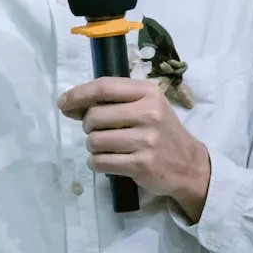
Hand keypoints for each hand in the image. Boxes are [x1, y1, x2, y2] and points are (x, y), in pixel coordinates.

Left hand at [59, 77, 210, 221]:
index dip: (78, 94)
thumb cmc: (161, 132)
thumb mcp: (147, 106)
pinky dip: (97, 163)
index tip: (63, 104)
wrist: (189, 165)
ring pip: (95, 141)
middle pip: (95, 116)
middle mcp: (149, 113)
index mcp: (149, 93)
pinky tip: (107, 162)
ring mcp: (146, 140)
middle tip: (99, 132)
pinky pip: (101, 162)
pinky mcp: (142, 165)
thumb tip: (69, 104)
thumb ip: (113, 102)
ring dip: (93, 147)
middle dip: (88, 126)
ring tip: (107, 148)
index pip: (104, 87)